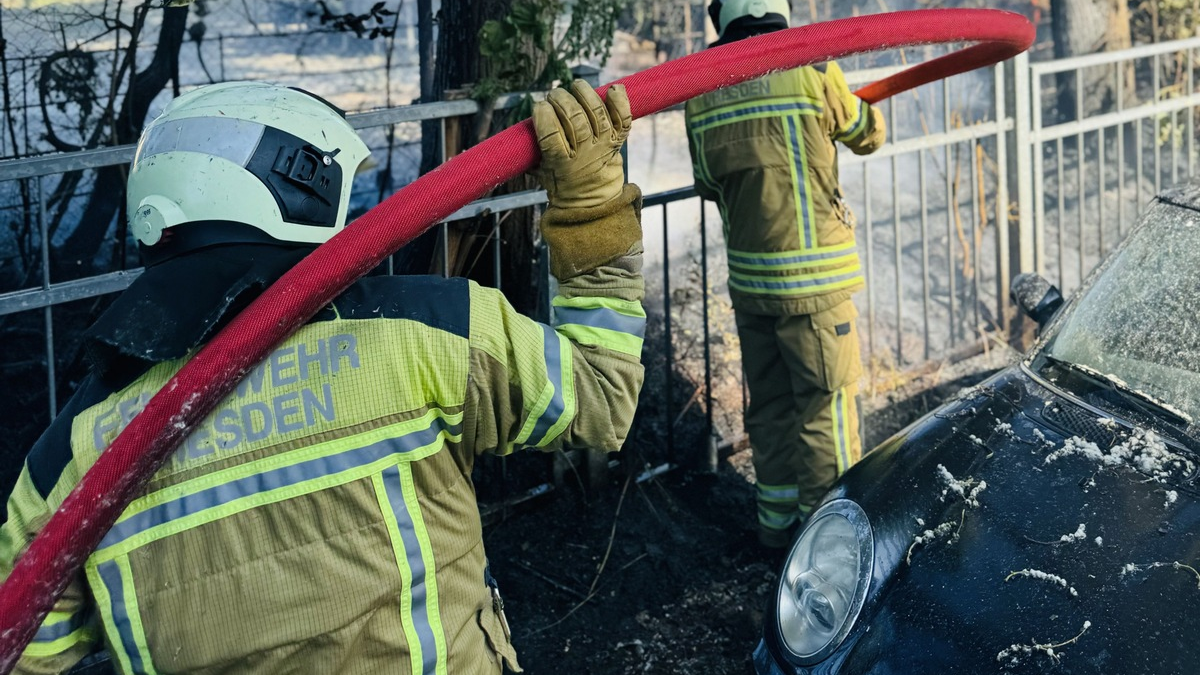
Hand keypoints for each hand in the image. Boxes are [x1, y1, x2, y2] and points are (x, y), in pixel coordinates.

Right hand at [533, 80, 631, 210]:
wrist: (593, 197)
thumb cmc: (561, 181)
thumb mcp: (540, 172)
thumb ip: (530, 154)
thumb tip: (517, 134)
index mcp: (562, 164)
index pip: (552, 135)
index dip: (544, 116)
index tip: (538, 106)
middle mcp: (586, 153)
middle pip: (575, 119)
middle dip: (562, 100)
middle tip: (553, 95)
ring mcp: (604, 145)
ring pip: (598, 113)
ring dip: (585, 94)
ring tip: (575, 86)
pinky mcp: (618, 139)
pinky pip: (623, 117)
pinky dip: (620, 101)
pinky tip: (613, 89)